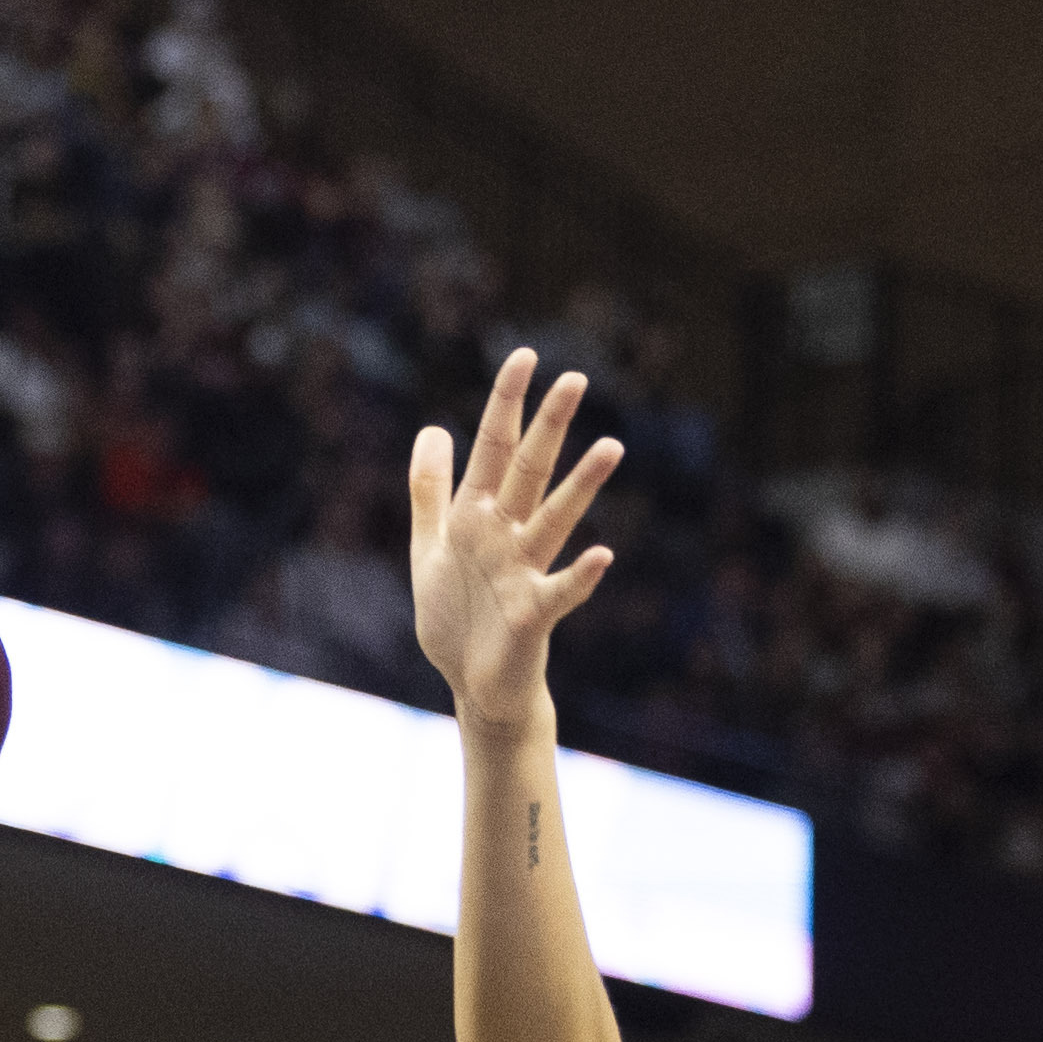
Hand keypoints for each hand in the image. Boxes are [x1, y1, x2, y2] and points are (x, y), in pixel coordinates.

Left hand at [408, 349, 623, 729]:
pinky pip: (560, 592)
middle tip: (576, 378)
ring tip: (611, 447)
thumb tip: (433, 427)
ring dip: (581, 486)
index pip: (494, 449)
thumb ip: (430, 490)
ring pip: (555, 520)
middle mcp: (507, 535)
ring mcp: (524, 572)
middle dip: (549, 426)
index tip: (525, 356)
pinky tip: (603, 556)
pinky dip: (581, 577)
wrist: (471, 685)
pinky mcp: (533, 615)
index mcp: (477, 516)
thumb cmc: (456, 616)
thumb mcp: (431, 545)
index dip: (506, 404)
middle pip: (530, 472)